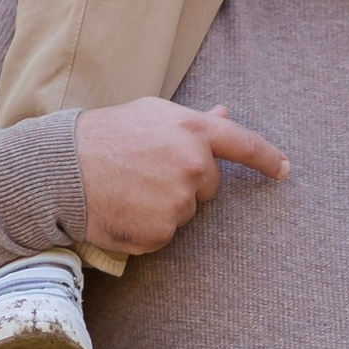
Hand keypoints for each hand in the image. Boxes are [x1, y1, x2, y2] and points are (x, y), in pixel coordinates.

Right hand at [75, 98, 287, 256]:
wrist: (63, 169)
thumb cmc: (104, 136)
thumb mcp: (150, 115)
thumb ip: (192, 121)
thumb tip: (224, 114)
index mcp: (192, 131)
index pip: (243, 144)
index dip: (267, 158)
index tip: (284, 169)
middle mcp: (193, 166)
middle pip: (208, 187)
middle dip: (184, 182)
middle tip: (144, 170)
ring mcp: (179, 202)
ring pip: (185, 212)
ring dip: (163, 205)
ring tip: (129, 187)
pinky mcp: (163, 232)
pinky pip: (165, 234)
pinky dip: (147, 227)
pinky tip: (124, 208)